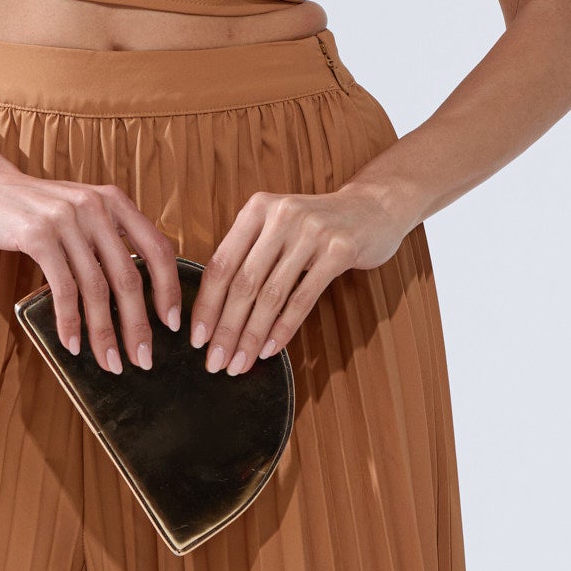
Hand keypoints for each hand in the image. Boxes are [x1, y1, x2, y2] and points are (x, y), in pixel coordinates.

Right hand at [0, 160, 182, 374]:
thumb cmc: (34, 209)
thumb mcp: (80, 213)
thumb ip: (107, 239)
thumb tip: (135, 293)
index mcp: (114, 202)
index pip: (158, 249)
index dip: (168, 290)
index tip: (172, 325)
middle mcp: (95, 207)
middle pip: (128, 277)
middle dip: (137, 325)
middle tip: (143, 359)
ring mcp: (66, 220)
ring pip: (96, 288)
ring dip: (104, 332)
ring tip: (110, 361)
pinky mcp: (37, 234)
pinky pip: (63, 288)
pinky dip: (70, 321)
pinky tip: (72, 344)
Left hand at [188, 176, 414, 373]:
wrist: (374, 208)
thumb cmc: (318, 226)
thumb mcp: (277, 228)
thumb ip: (248, 256)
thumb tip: (214, 312)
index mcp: (257, 210)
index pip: (221, 264)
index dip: (206, 305)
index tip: (196, 338)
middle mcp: (281, 216)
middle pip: (243, 283)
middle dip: (226, 328)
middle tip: (215, 361)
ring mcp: (312, 232)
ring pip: (271, 295)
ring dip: (252, 336)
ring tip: (239, 363)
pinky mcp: (339, 250)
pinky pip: (303, 298)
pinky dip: (284, 328)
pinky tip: (271, 350)